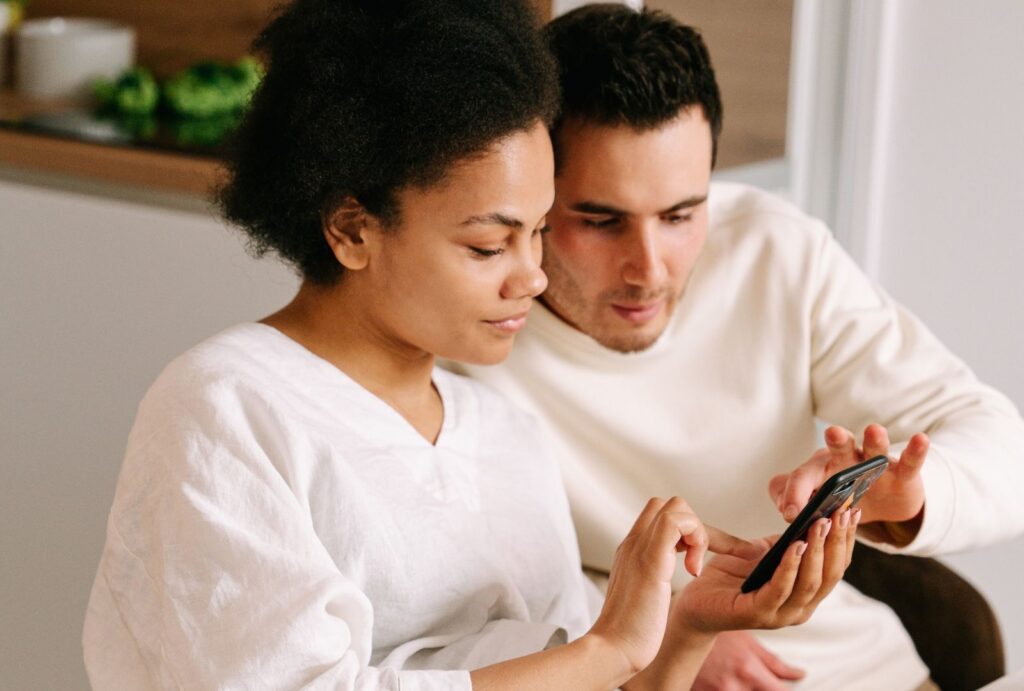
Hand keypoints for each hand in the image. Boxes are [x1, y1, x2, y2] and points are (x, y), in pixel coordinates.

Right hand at [588, 497, 712, 675]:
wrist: (612, 649)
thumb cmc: (629, 632)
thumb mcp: (641, 594)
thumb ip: (648, 578)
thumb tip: (662, 579)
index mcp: (631, 550)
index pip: (657, 514)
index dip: (684, 529)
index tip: (692, 559)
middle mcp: (634, 543)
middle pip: (667, 504)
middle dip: (692, 526)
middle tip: (694, 560)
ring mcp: (640, 549)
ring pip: (675, 507)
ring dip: (697, 532)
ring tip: (693, 566)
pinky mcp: (652, 561)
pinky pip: (677, 522)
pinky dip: (696, 538)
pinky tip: (693, 570)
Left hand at [675, 509, 859, 632]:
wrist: (695, 602)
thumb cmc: (729, 576)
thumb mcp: (762, 553)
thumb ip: (784, 542)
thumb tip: (806, 516)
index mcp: (806, 594)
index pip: (835, 567)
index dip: (846, 539)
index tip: (852, 510)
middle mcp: (800, 608)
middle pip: (829, 575)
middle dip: (838, 541)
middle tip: (842, 512)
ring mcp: (781, 614)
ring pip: (810, 583)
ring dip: (817, 551)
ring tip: (821, 523)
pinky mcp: (758, 614)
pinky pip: (780, 589)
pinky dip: (791, 566)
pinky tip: (795, 545)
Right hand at [692, 631, 803, 690]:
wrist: (680, 629)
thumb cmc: (717, 633)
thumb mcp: (746, 642)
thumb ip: (775, 663)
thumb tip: (801, 675)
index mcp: (748, 670)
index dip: (784, 690)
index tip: (783, 686)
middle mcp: (733, 685)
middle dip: (763, 689)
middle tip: (755, 677)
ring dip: (745, 689)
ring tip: (736, 676)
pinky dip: (727, 690)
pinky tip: (725, 681)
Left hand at [770, 424, 928, 527]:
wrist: (883, 503)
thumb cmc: (842, 499)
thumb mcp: (817, 503)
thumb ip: (794, 500)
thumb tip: (785, 509)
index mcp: (821, 468)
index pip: (804, 476)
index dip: (796, 493)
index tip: (791, 514)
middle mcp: (847, 459)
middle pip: (839, 448)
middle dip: (837, 440)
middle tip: (832, 432)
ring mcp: (876, 464)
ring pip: (874, 450)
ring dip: (874, 440)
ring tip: (874, 430)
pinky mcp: (903, 474)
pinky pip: (910, 462)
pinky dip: (916, 451)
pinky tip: (921, 439)